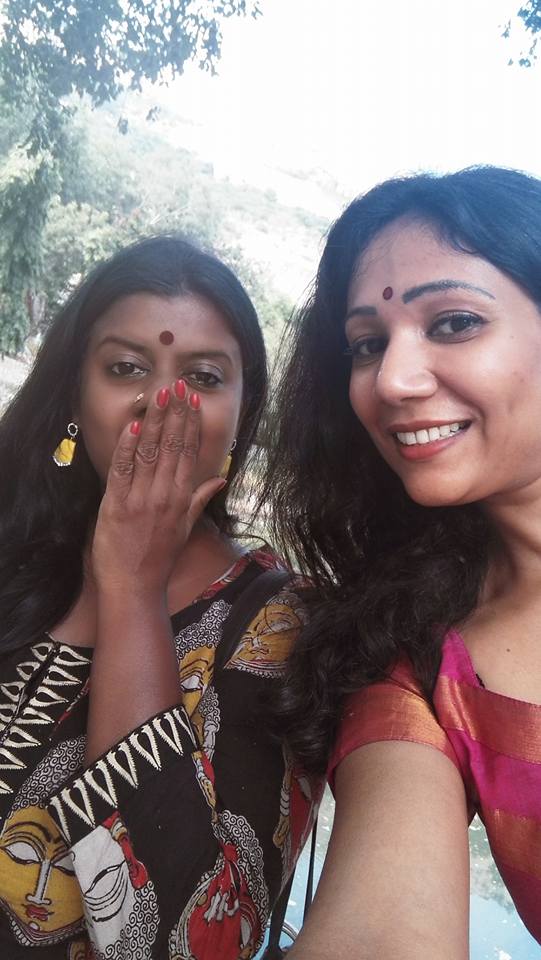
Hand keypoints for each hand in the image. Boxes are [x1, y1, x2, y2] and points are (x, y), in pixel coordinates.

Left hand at [91, 380, 224, 596]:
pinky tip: (134, 426)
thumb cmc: (158, 559)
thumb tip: (220, 478)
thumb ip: (200, 499)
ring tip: (161, 395)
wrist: (134, 587)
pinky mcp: (116, 506)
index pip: (188, 453)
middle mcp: (164, 496)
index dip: (190, 424)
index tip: (192, 400)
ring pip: (150, 453)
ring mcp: (141, 500)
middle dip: (176, 414)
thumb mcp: (184, 528)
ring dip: (156, 422)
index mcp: (181, 499)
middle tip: (178, 385)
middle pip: (173, 447)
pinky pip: (123, 470)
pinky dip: (128, 448)